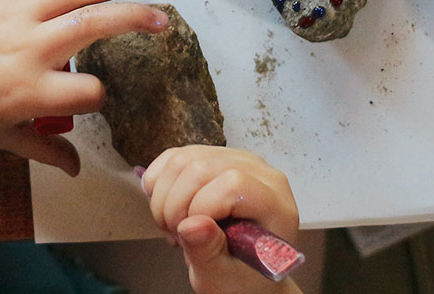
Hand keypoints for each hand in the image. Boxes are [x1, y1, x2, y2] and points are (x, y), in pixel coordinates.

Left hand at [0, 0, 164, 175]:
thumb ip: (44, 151)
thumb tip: (79, 170)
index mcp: (29, 92)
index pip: (87, 92)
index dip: (101, 96)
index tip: (99, 97)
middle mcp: (29, 49)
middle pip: (95, 25)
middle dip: (135, 20)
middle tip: (163, 21)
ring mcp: (19, 15)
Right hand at [142, 146, 300, 293]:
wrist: (243, 271)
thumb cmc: (242, 278)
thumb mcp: (224, 279)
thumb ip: (209, 253)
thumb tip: (192, 225)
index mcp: (274, 202)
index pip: (233, 184)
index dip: (201, 207)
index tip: (188, 235)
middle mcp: (260, 171)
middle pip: (202, 167)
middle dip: (175, 204)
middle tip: (175, 234)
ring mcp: (236, 158)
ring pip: (184, 158)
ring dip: (164, 194)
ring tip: (172, 225)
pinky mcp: (214, 155)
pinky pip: (176, 155)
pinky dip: (160, 181)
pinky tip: (166, 207)